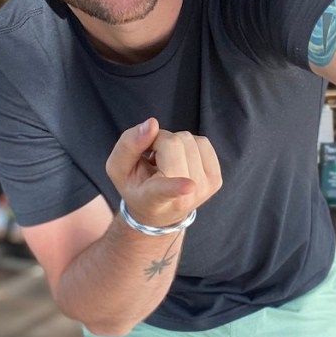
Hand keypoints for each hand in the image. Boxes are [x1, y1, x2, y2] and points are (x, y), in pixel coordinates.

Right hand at [105, 118, 221, 227]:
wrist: (160, 213)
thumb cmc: (137, 187)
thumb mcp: (119, 169)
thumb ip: (128, 145)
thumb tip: (153, 124)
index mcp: (154, 199)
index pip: (165, 191)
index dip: (176, 187)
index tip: (189, 186)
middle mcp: (182, 198)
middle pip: (172, 144)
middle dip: (158, 142)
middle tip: (153, 159)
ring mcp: (204, 190)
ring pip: (187, 139)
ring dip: (173, 143)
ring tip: (166, 163)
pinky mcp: (217, 180)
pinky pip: (203, 142)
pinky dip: (188, 145)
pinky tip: (180, 161)